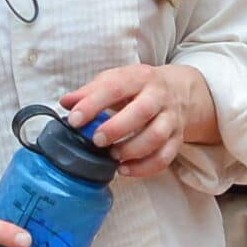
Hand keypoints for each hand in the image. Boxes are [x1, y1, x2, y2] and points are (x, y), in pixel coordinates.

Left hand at [59, 63, 216, 178]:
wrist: (180, 91)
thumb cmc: (139, 87)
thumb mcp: (116, 80)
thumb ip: (91, 91)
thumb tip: (66, 103)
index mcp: (139, 77)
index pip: (116, 87)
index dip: (93, 104)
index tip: (75, 119)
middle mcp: (158, 96)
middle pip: (143, 111)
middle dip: (117, 128)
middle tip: (96, 140)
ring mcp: (171, 118)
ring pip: (157, 136)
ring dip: (132, 150)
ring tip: (112, 156)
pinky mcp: (177, 139)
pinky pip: (165, 157)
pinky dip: (144, 168)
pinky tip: (124, 169)